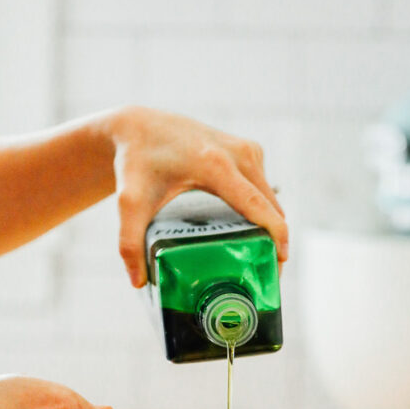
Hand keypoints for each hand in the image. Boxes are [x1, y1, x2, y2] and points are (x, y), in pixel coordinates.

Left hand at [108, 107, 288, 286]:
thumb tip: (137, 282)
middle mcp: (237, 153)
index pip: (256, 204)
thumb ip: (129, 243)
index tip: (280, 260)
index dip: (275, 233)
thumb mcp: (129, 202)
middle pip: (270, 206)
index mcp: (215, 165)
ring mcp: (246, 150)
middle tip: (265, 276)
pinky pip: (265, 188)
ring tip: (257, 258)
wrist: (139, 127)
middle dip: (274, 240)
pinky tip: (251, 232)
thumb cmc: (136, 162)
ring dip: (270, 225)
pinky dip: (263, 210)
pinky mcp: (248, 150)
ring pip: (270, 198)